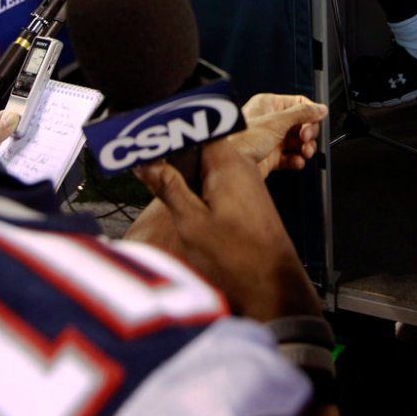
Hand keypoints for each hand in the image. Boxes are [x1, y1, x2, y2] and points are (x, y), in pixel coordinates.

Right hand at [135, 138, 321, 319]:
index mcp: (227, 163)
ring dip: (184, 174)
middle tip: (143, 166)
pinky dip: (198, 188)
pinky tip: (184, 205)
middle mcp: (240, 165)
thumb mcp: (191, 222)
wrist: (274, 287)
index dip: (168, 132)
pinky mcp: (246, 198)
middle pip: (200, 145)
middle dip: (173, 155)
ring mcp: (245, 182)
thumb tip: (145, 163)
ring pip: (207, 164)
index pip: (196, 128)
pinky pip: (217, 181)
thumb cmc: (237, 259)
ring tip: (158, 186)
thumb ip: (168, 188)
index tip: (144, 141)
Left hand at [238, 94, 327, 176]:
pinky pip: (290, 157)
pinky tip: (297, 161)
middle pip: (300, 124)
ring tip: (305, 152)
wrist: (231, 165)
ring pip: (297, 142)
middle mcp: (270, 120)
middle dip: (308, 133)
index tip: (317, 121)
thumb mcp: (277, 121)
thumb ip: (302, 114)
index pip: (298, 104)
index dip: (310, 114)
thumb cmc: (243, 139)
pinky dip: (296, 160)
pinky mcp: (270, 157)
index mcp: (269, 104)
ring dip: (305, 148)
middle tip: (306, 139)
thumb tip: (320, 109)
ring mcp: (270, 139)